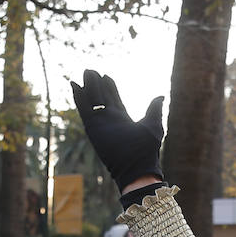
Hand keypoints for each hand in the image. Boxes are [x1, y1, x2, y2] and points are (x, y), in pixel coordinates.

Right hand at [70, 70, 163, 191]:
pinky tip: (75, 86)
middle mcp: (110, 119)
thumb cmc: (147, 149)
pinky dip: (79, 98)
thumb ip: (154, 109)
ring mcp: (100, 123)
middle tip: (90, 70)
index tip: (105, 75)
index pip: (113, 98)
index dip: (109, 86)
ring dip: (87, 88)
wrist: (136, 166)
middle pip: (100, 97)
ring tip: (83, 75)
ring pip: (91, 101)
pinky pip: (84, 110)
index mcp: (123, 117)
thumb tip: (161, 96)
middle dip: (96, 84)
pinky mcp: (93, 128)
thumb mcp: (153, 124)